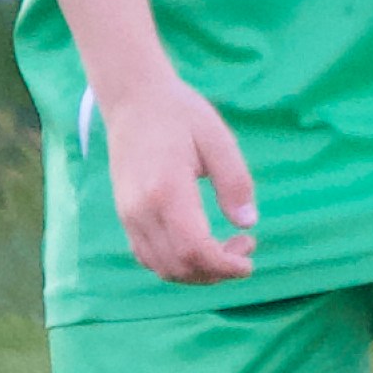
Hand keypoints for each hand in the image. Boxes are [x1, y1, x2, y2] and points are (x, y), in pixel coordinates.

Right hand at [103, 75, 258, 283]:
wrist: (133, 99)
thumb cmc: (180, 114)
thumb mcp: (218, 139)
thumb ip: (235, 182)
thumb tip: (247, 223)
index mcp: (167, 190)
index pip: (194, 250)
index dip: (224, 267)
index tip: (248, 263)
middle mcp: (142, 210)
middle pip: (179, 266)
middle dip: (215, 272)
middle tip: (243, 248)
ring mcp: (129, 215)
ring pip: (161, 267)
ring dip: (196, 272)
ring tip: (224, 250)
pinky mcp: (124, 215)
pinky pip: (147, 256)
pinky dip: (175, 264)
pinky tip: (198, 246)